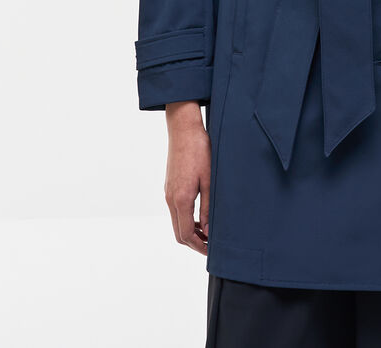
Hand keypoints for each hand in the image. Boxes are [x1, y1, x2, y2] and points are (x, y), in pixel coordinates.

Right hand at [164, 101, 211, 253]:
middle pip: (178, 232)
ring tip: (209, 233)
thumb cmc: (199, 150)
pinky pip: (176, 210)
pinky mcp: (170, 185)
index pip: (186, 234)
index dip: (199, 247)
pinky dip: (187, 219)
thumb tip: (209, 232)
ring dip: (190, 231)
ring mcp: (168, 191)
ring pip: (176, 221)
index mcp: (181, 199)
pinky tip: (201, 215)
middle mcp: (170, 198)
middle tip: (211, 246)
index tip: (212, 251)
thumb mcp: (209, 180)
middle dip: (194, 242)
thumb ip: (209, 207)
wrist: (183, 128)